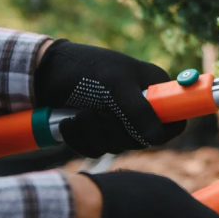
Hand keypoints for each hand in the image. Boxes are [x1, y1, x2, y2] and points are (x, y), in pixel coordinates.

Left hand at [34, 40, 184, 156]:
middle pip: (142, 140)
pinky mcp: (97, 130)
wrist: (44, 71)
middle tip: (95, 112)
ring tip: (77, 114)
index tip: (139, 131)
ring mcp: (118, 120)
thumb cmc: (84, 68)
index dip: (161, 131)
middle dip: (113, 131)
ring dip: (93, 134)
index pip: (174, 122)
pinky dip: (80, 140)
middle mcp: (140, 106)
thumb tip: (158, 137)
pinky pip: (96, 150)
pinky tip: (68, 123)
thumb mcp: (114, 84)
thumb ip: (138, 110)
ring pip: (117, 147)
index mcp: (153, 89)